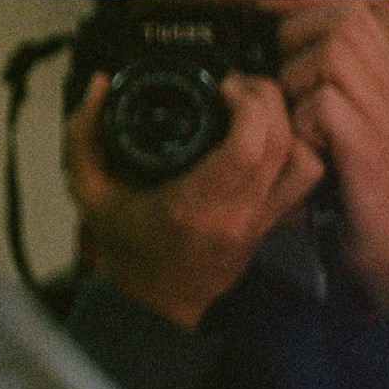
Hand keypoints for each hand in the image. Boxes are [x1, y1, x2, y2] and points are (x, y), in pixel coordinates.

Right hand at [65, 71, 324, 329]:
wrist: (153, 303)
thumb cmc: (124, 248)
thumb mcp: (88, 192)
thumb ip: (83, 136)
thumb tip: (99, 84)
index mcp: (193, 206)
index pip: (247, 148)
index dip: (247, 105)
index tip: (222, 86)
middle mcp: (236, 214)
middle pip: (281, 143)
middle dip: (266, 99)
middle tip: (236, 85)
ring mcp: (260, 221)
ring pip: (303, 158)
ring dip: (287, 121)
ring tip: (254, 106)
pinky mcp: (272, 223)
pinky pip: (305, 178)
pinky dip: (297, 147)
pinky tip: (266, 134)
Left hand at [278, 1, 388, 312]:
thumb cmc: (365, 189)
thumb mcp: (357, 127)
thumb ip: (343, 85)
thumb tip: (316, 47)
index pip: (352, 11)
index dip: (304, 18)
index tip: (272, 45)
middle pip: (342, 20)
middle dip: (295, 43)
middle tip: (280, 83)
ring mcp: (384, 117)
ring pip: (331, 54)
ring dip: (295, 79)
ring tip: (291, 115)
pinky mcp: (367, 150)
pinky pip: (324, 103)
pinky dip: (300, 118)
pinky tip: (301, 143)